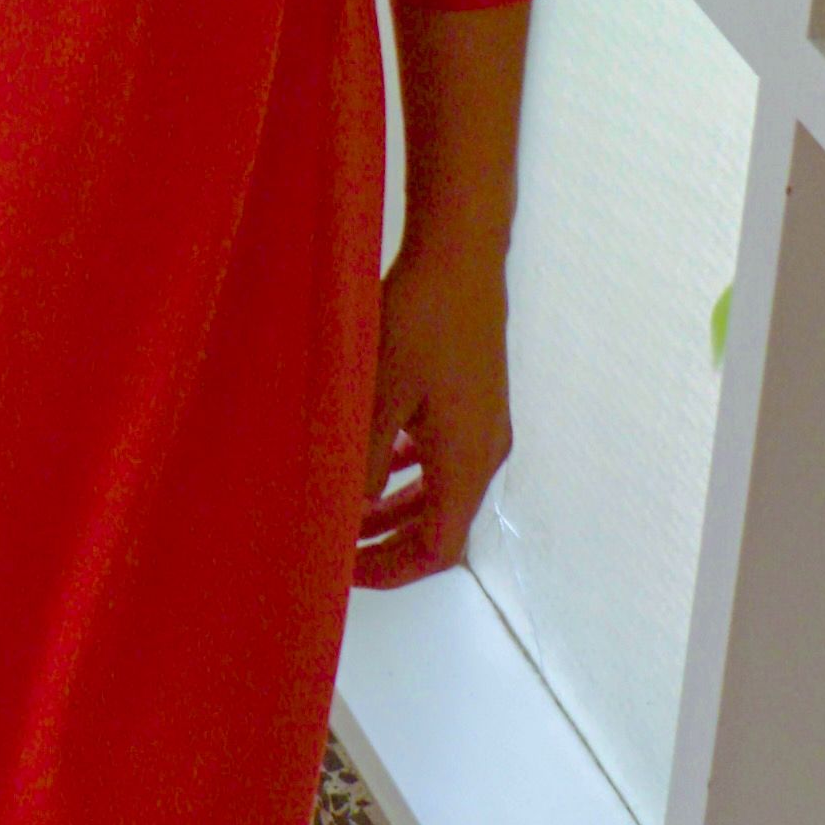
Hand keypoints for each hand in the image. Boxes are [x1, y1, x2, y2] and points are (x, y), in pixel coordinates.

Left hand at [359, 237, 509, 584]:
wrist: (462, 253)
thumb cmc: (421, 318)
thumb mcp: (378, 394)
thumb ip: (362, 461)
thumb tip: (348, 513)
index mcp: (466, 460)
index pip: (438, 548)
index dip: (392, 570)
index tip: (345, 571)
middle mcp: (485, 450)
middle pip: (443, 524)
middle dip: (390, 544)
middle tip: (339, 548)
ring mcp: (485, 423)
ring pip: (442, 489)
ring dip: (399, 508)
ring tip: (350, 511)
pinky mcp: (476, 397)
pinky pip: (445, 455)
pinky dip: (411, 471)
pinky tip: (378, 459)